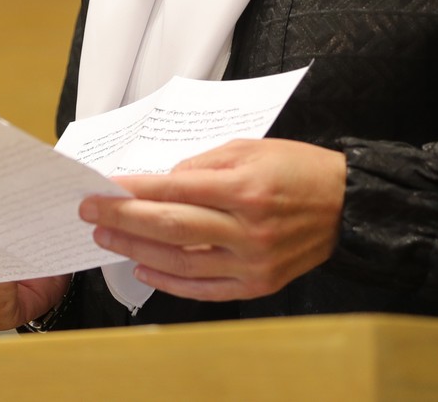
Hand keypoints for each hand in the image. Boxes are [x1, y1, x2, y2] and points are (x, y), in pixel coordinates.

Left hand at [81, 138, 345, 300]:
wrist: (346, 205)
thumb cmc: (297, 169)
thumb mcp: (251, 148)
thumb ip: (203, 164)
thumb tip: (160, 182)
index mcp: (245, 188)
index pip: (175, 189)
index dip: (134, 190)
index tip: (102, 187)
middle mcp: (247, 229)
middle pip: (171, 227)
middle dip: (124, 219)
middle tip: (91, 212)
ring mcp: (252, 262)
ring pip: (181, 261)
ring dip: (138, 249)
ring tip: (108, 238)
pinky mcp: (258, 285)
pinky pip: (204, 289)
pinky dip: (170, 281)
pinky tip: (144, 267)